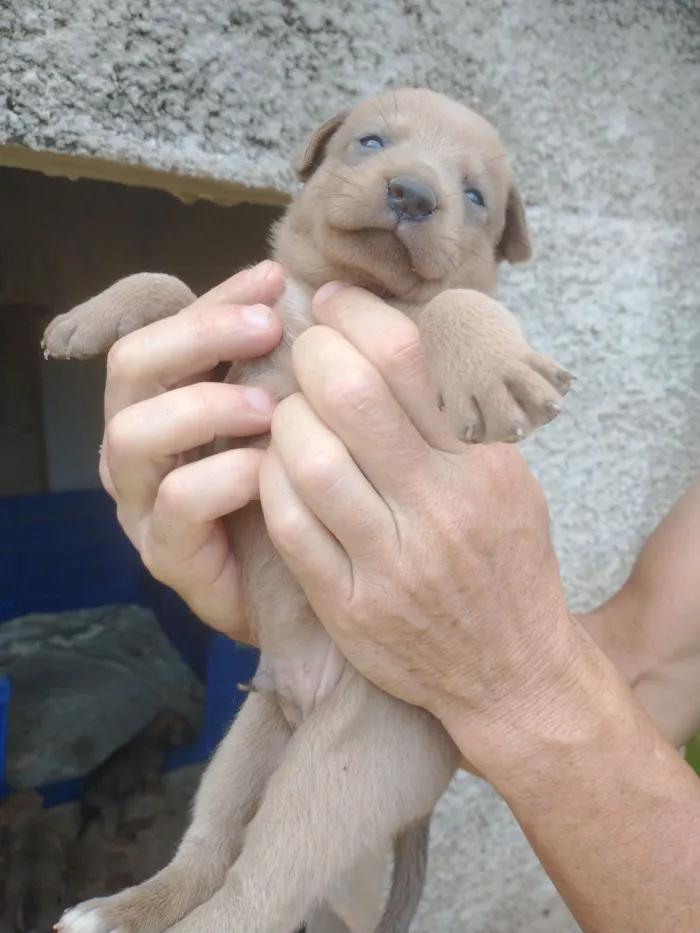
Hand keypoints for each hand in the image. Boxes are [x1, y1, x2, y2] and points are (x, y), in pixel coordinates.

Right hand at [100, 261, 284, 641]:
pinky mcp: (164, 554)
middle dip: (200, 336)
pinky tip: (269, 470)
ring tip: (271, 407)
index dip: (213, 298)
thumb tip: (297, 292)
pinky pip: (176, 502)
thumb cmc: (288, 492)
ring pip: (133, 433)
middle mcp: (138, 447)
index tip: (273, 277)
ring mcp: (142, 503)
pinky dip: (224, 476)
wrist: (300, 589)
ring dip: (205, 405)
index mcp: (162, 403)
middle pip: (130, 367)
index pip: (163, 330)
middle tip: (270, 329)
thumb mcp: (281, 418)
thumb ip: (274, 364)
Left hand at [260, 284, 591, 775]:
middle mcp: (438, 509)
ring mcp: (389, 563)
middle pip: (350, 397)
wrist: (513, 674)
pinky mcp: (349, 606)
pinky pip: (290, 526)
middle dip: (310, 355)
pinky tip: (276, 470)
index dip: (353, 315)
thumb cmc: (507, 566)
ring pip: (309, 460)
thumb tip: (388, 345)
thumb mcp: (507, 482)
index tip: (332, 304)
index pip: (406, 359)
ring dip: (284, 421)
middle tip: (302, 353)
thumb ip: (452, 420)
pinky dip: (271, 482)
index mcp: (480, 467)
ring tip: (288, 416)